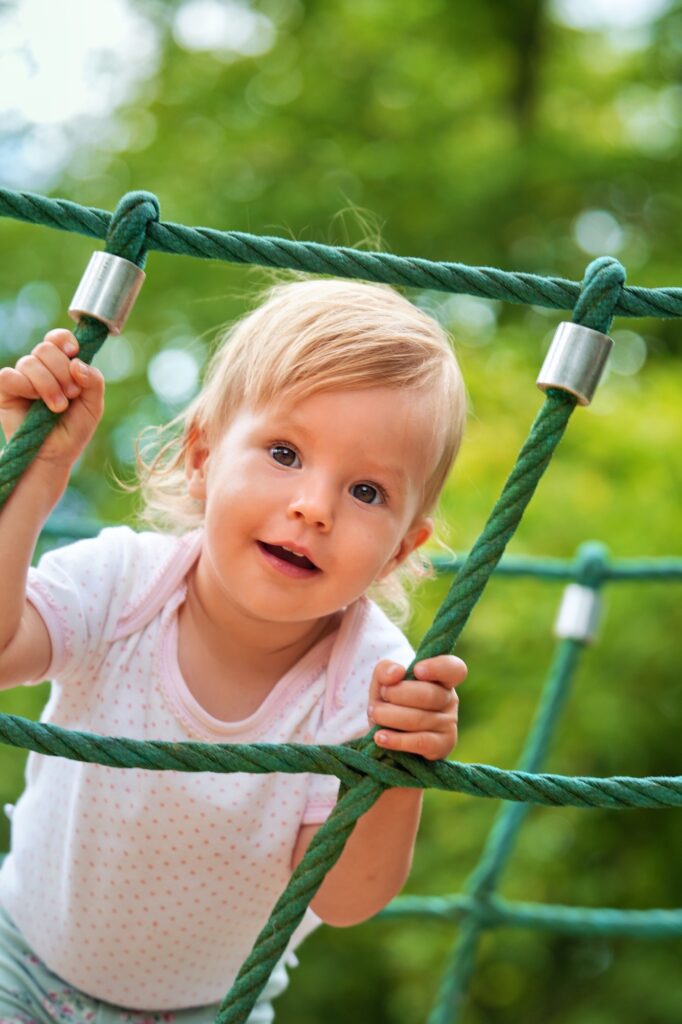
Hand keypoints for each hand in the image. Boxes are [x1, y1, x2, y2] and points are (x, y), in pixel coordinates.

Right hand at [0, 329, 104, 472]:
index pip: (58, 339)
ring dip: (48, 384)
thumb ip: (94, 381)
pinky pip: (8, 376)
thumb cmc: (73, 430)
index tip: (74, 353)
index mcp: (61, 366)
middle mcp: (40, 368)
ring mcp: (22, 379)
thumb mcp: (93, 405)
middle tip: (71, 395)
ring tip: (57, 407)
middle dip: (62, 371)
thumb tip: (77, 362)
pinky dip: (24, 386)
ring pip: (30, 362)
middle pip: (45, 348)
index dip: (65, 340)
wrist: (54, 455)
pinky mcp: (6, 391)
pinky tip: (34, 401)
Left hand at [367, 655, 466, 760]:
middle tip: (382, 694)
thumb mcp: (382, 682)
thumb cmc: (389, 703)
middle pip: (430, 694)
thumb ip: (385, 669)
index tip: (416, 670)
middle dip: (399, 694)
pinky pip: (421, 742)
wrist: (387, 736)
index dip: (438, 668)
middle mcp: (449, 700)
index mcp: (441, 678)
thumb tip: (397, 671)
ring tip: (374, 713)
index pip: (454, 669)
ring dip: (390, 716)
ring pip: (421, 719)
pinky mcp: (442, 747)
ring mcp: (448, 724)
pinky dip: (397, 740)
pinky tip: (380, 737)